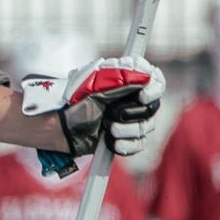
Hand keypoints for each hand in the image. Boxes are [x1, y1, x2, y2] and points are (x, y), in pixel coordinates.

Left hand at [21, 56, 164, 158]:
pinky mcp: (127, 138)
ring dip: (127, 130)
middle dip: (133, 114)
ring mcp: (131, 119)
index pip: (156, 80)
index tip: (142, 96)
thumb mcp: (96, 84)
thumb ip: (123, 77)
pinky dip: (127, 145)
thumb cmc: (76, 102)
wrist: (63, 129)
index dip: (155, 89)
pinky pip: (139, 144)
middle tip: (111, 116)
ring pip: (147, 128)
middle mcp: (133, 99)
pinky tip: (112, 143)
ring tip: (107, 129)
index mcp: (128, 81)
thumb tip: (146, 74)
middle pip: (153, 107)